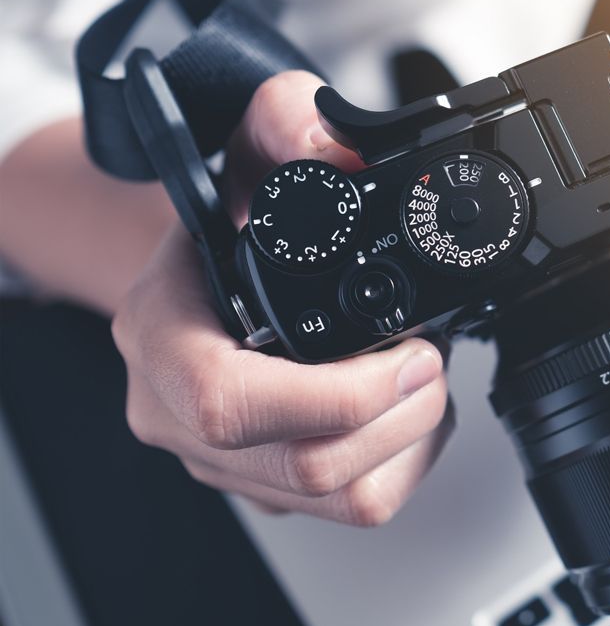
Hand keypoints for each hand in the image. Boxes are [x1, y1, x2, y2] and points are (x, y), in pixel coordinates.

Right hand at [113, 72, 451, 524]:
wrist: (215, 259)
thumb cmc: (232, 212)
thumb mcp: (252, 141)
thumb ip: (287, 121)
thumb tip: (334, 150)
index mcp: (161, 334)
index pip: (228, 403)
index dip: (334, 396)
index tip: (408, 354)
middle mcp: (178, 411)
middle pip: (304, 466)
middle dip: (400, 413)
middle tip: (431, 354)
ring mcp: (223, 458)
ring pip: (340, 498)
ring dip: (410, 436)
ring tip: (422, 373)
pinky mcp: (268, 484)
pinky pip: (355, 504)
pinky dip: (407, 458)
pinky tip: (406, 405)